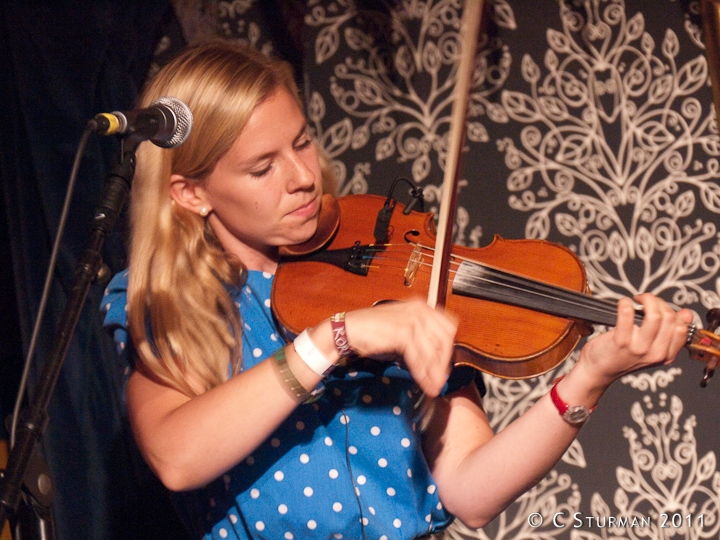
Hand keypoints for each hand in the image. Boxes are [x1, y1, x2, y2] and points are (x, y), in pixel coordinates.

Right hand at [343, 299, 457, 396]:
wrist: (348, 330)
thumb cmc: (372, 332)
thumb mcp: (401, 332)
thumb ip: (419, 341)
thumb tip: (436, 362)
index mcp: (421, 306)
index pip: (447, 327)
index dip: (448, 349)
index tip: (445, 366)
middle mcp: (419, 309)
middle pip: (444, 339)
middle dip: (443, 362)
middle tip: (441, 380)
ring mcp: (412, 319)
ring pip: (432, 350)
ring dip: (433, 372)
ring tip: (434, 387)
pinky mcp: (403, 331)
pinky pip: (418, 357)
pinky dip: (422, 372)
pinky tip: (423, 382)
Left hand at [576, 293, 693, 385]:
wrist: (598, 371)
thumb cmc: (621, 357)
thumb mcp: (651, 348)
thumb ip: (669, 332)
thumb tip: (686, 314)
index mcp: (666, 355)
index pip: (681, 327)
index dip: (672, 312)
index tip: (659, 308)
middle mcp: (656, 353)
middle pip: (669, 317)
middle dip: (658, 302)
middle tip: (645, 301)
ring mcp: (639, 348)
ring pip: (655, 315)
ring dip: (646, 300)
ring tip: (636, 300)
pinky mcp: (621, 341)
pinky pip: (628, 313)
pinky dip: (625, 303)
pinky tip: (623, 304)